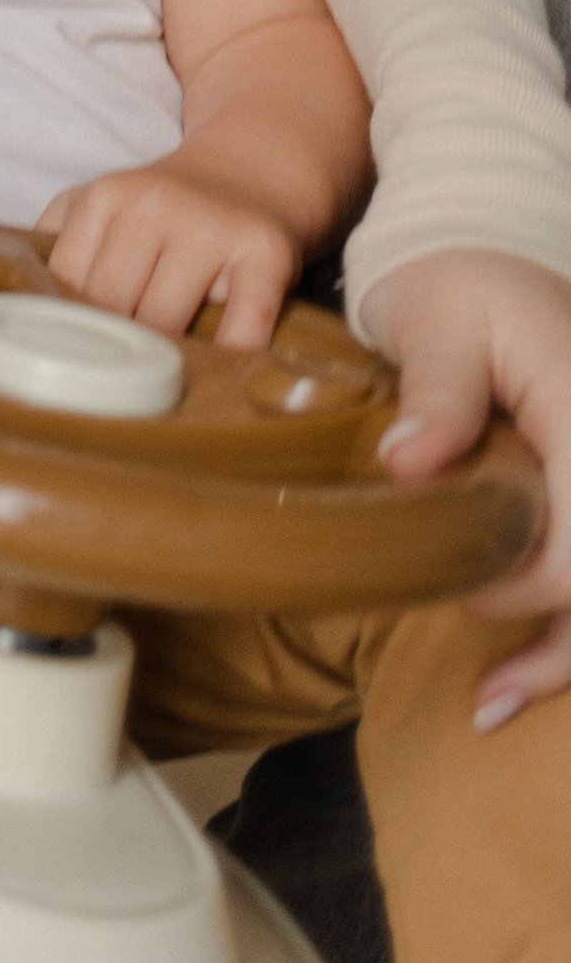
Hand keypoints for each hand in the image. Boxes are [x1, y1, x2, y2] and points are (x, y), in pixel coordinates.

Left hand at [37, 161, 296, 347]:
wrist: (254, 171)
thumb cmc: (167, 207)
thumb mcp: (100, 203)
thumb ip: (54, 240)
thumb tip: (12, 301)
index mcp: (106, 196)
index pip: (68, 283)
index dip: (71, 327)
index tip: (73, 356)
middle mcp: (156, 205)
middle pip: (114, 307)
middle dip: (115, 346)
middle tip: (119, 375)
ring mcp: (213, 228)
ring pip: (167, 323)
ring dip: (165, 358)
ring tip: (163, 372)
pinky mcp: (266, 253)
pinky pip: (243, 325)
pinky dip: (229, 358)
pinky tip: (220, 372)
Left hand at [365, 248, 570, 723]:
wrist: (484, 256)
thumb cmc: (458, 282)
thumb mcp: (438, 318)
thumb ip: (437, 390)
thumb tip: (408, 461)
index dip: (536, 580)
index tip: (466, 592)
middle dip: (561, 640)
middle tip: (489, 691)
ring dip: (569, 650)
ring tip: (499, 705)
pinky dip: (569, 623)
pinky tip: (524, 674)